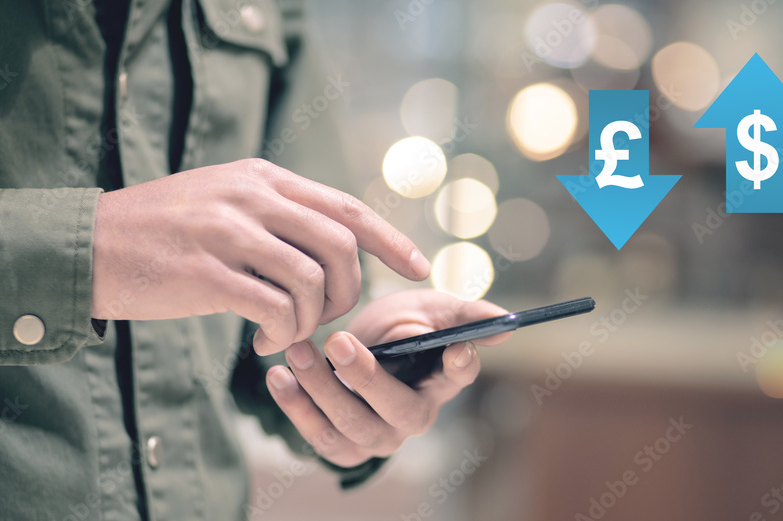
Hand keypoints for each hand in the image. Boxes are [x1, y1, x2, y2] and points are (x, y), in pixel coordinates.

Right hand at [90, 159, 429, 354]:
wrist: (88, 246)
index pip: (346, 208)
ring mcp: (229, 231)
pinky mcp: (208, 272)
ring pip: (311, 281)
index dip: (392, 241)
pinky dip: (282, 332)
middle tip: (324, 318)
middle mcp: (252, 196)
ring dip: (310, 320)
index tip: (422, 269)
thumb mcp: (222, 201)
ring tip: (284, 333)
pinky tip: (263, 340)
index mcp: (262, 177)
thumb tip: (329, 249)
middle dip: (348, 294)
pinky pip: (275, 308)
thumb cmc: (159, 233)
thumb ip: (274, 214)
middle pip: (340, 247)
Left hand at [265, 290, 509, 466]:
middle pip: (395, 410)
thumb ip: (462, 313)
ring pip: (350, 426)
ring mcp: (378, 435)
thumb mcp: (428, 309)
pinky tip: (278, 376)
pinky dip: (295, 407)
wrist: (354, 344)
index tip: (456, 349)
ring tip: (297, 351)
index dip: (459, 366)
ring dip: (320, 390)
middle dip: (366, 378)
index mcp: (441, 379)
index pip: (458, 376)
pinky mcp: (344, 446)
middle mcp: (413, 415)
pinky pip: (319, 438)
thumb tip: (504, 322)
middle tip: (338, 341)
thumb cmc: (399, 325)